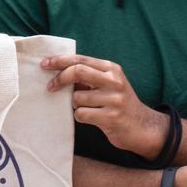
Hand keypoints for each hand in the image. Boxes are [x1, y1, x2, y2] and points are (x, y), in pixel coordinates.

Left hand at [42, 54, 162, 158]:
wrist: (142, 127)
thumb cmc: (118, 104)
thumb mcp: (108, 84)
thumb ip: (89, 76)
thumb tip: (57, 71)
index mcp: (112, 69)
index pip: (80, 59)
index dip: (60, 61)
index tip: (44, 64)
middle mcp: (114, 81)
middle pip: (77, 72)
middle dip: (60, 79)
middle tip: (50, 87)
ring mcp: (114, 99)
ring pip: (77, 98)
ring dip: (75, 105)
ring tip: (89, 108)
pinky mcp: (111, 117)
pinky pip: (81, 114)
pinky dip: (81, 117)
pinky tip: (93, 118)